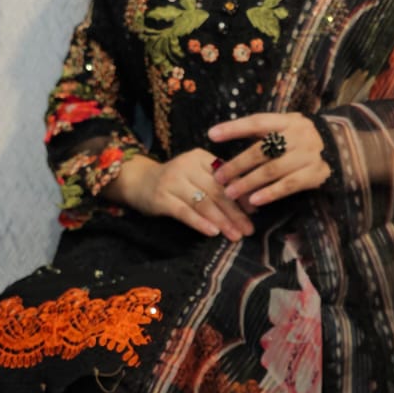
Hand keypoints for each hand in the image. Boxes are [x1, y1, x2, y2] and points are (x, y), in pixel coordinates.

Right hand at [102, 150, 254, 240]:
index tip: (256, 212)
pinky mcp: (161, 198)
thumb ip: (219, 184)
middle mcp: (186, 165)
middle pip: (216, 191)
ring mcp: (172, 181)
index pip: (226, 177)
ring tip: (235, 235)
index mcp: (200, 157)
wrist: (137, 181)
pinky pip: (184, 212)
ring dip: (222, 221)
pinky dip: (200, 222)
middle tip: (249, 229)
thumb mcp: (196, 175)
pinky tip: (213, 232)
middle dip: (235, 212)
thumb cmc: (175, 181)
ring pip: (203, 202)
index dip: (242, 195)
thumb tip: (250, 205)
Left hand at [208, 112, 329, 206]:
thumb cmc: (299, 141)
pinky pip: (289, 185)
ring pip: (273, 170)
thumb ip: (258, 134)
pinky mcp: (316, 173)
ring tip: (230, 193)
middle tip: (219, 177)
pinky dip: (270, 193)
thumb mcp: (283, 129)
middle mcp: (299, 134)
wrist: (341, 150)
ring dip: (249, 182)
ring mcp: (309, 154)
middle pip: (262, 150)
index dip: (234, 128)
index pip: (257, 122)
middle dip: (237, 165)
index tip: (212, 135)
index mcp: (288, 120)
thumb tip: (217, 136)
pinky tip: (254, 200)